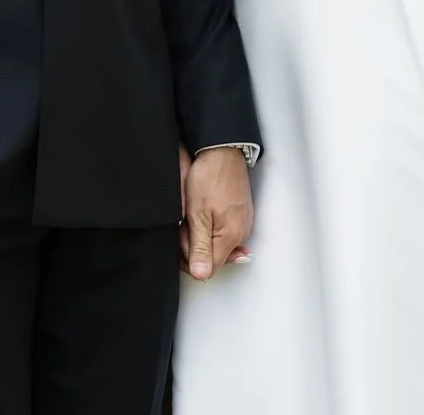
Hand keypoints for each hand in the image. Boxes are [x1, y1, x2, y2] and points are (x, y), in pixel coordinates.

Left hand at [181, 146, 252, 280]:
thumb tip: (201, 275)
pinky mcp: (239, 212)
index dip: (189, 256)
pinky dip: (209, 222)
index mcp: (231, 237)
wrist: (222, 150)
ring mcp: (241, 222)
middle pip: (212, 255)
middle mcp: (241, 233)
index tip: (182, 237)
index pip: (208, 267)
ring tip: (193, 212)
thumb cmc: (211, 176)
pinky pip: (221, 228)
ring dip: (200, 232)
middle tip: (185, 221)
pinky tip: (203, 209)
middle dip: (193, 243)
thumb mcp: (198, 215)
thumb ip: (200, 247)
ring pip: (215, 241)